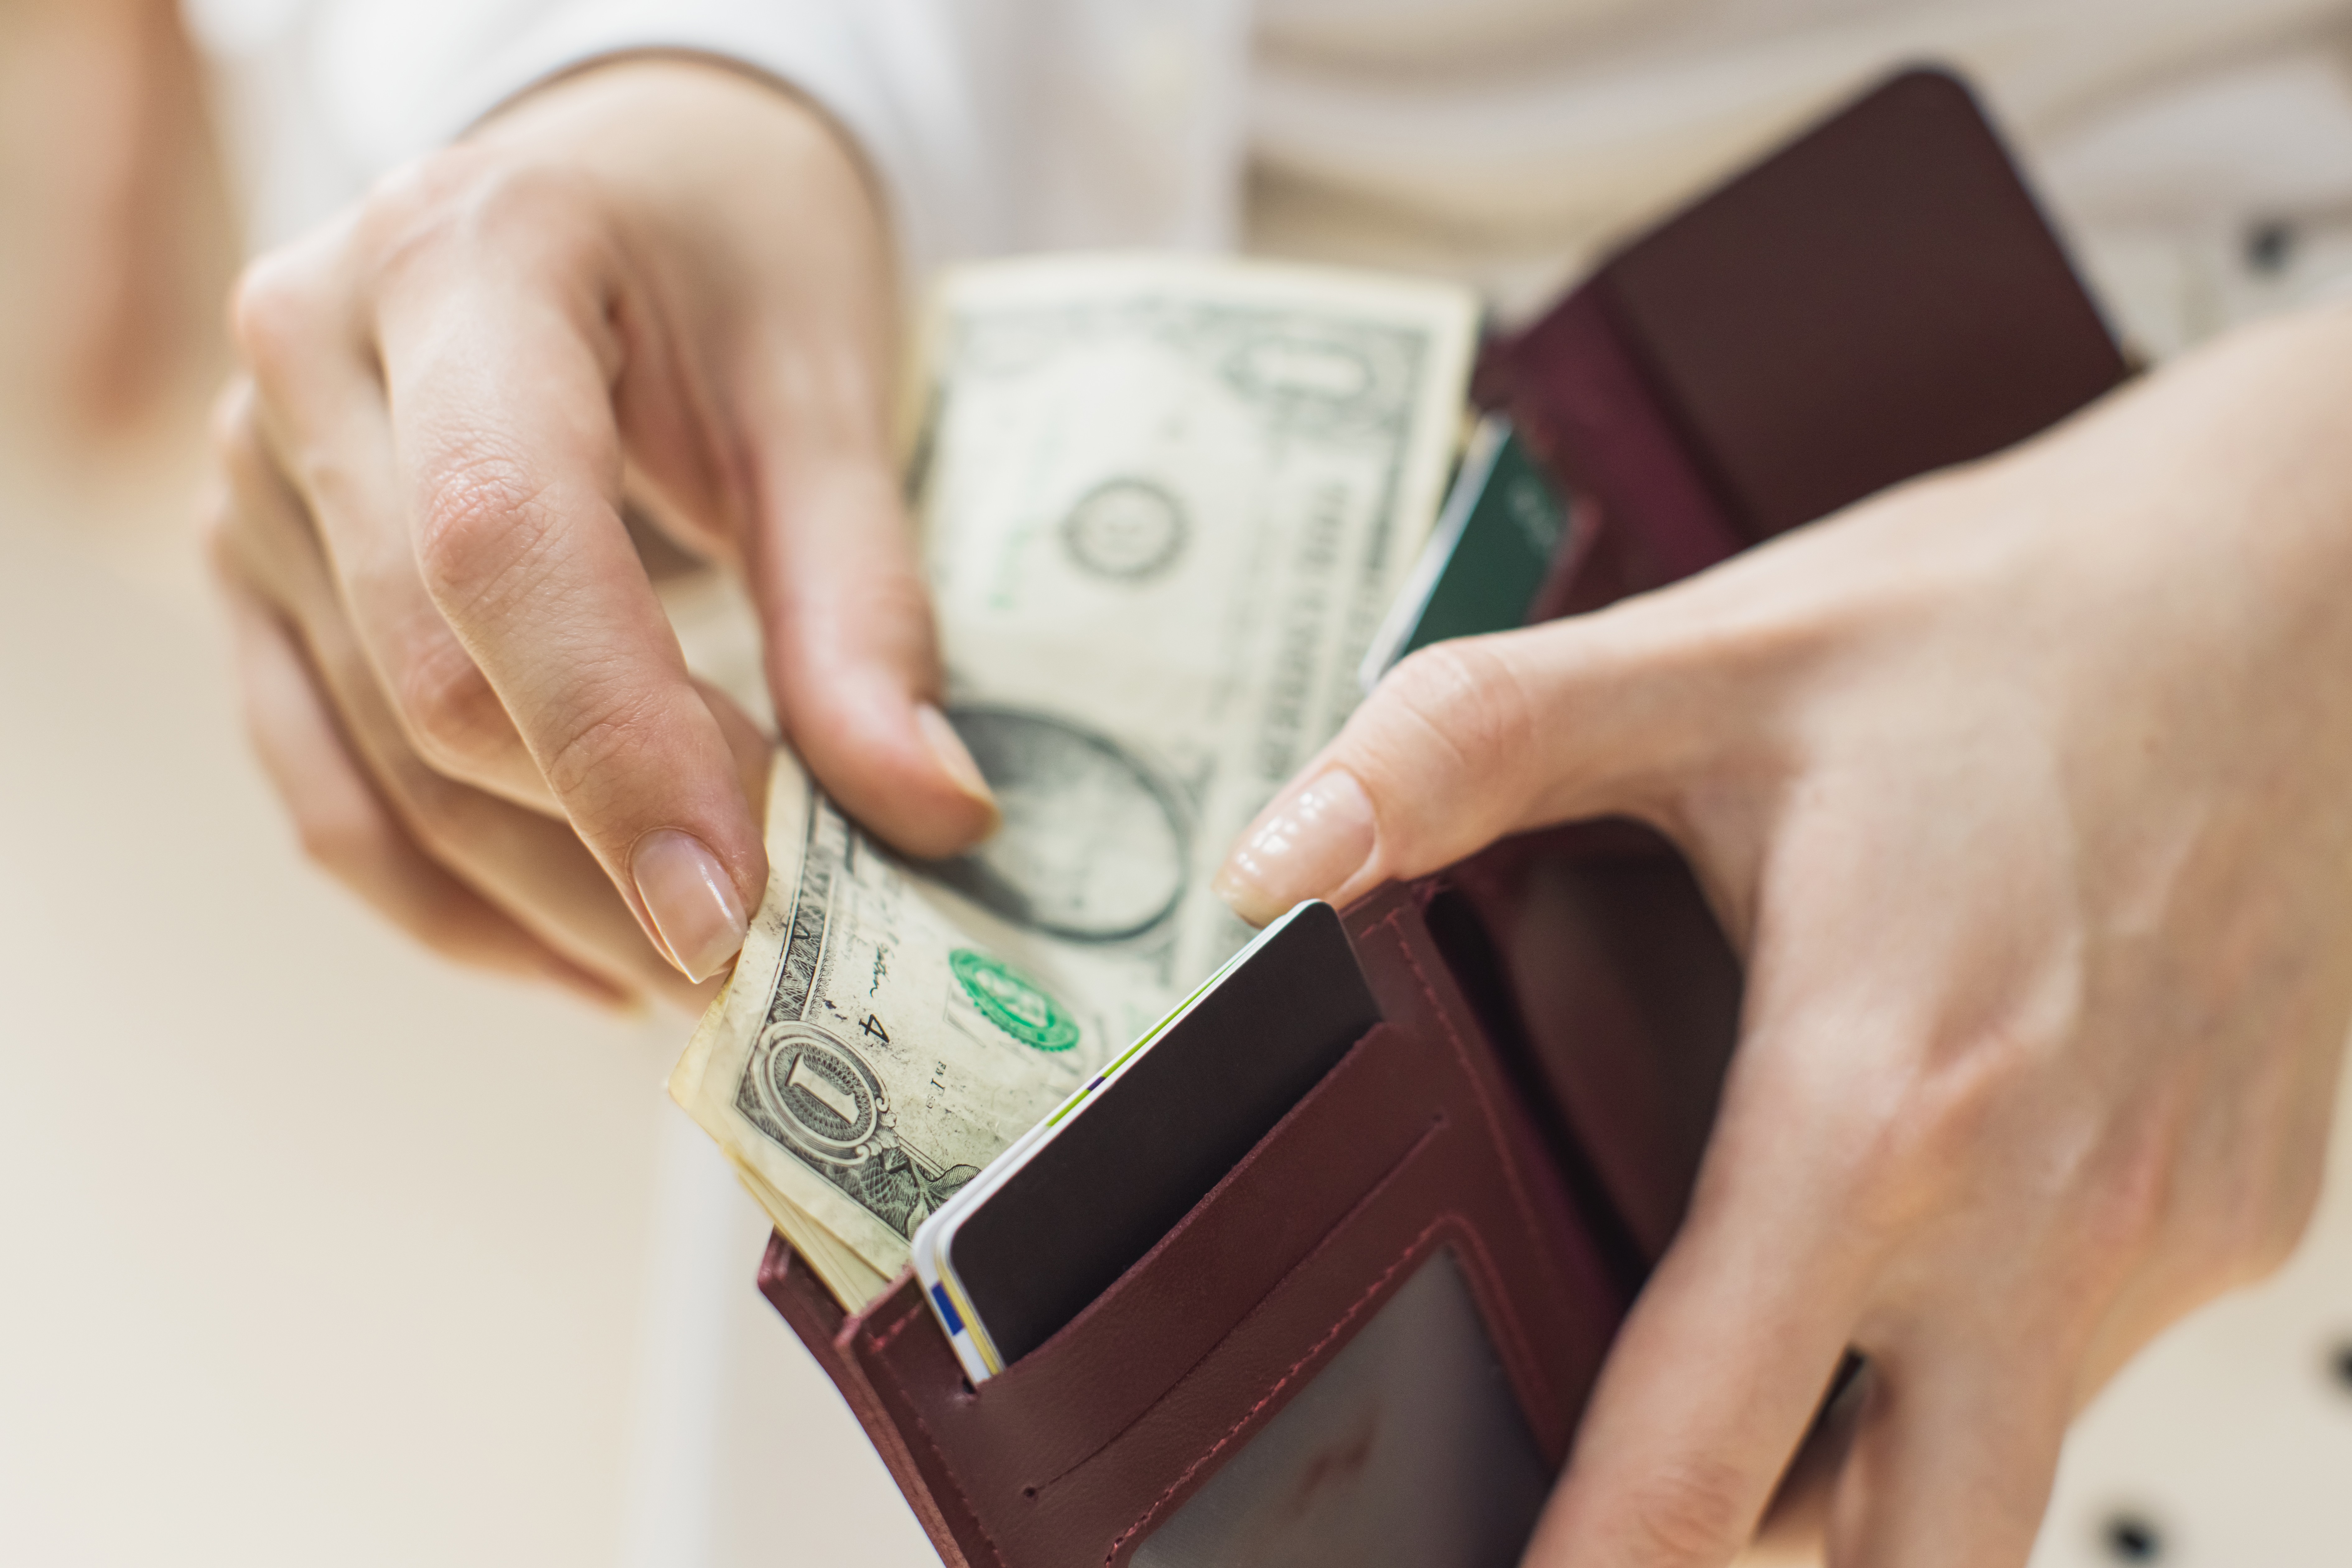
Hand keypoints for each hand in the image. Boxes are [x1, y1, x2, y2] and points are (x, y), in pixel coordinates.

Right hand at [204, 59, 996, 1006]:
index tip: (734, 910)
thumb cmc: (730, 247)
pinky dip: (457, 900)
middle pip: (438, 680)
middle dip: (610, 849)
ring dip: (553, 902)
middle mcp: (311, 361)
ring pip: (383, 766)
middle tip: (783, 962)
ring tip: (713, 982)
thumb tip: (928, 813)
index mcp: (460, 263)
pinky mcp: (263, 578)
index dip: (618, 746)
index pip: (505, 545)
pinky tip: (590, 958)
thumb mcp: (826, 379)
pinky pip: (329, 785)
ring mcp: (257, 479)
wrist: (621, 181)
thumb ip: (862, 596)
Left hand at [1215, 303, 2351, 1564]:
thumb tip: (1279, 852)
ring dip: (1860, 1471)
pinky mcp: (2245, 1217)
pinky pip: (2083, 1359)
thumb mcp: (1702, 664)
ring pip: (1993, 1472)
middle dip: (1745, 1563)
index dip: (1596, 1559)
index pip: (1713, 1444)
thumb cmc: (2010, 628)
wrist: (2285, 588)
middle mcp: (2051, 1210)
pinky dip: (1974, 1354)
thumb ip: (1462, 751)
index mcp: (1891, 1099)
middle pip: (1901, 1550)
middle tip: (1626, 1516)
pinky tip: (1912, 1239)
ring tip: (1752, 1374)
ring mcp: (2168, 1232)